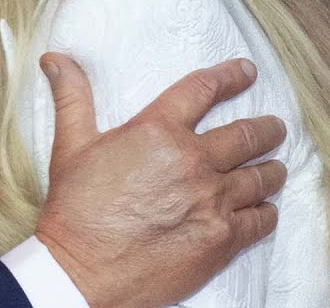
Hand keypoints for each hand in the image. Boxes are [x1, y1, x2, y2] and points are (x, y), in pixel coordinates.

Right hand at [34, 53, 287, 307]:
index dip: (230, 77)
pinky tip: (263, 208)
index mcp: (157, 132)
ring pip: (262, 177)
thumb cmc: (75, 208)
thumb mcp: (70, 146)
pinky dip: (266, 210)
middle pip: (248, 135)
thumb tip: (55, 58)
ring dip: (271, 169)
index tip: (246, 72)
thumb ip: (71, 97)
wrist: (83, 270)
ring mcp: (212, 201)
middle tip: (275, 128)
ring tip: (273, 168)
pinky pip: (262, 218)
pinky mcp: (223, 238)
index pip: (203, 91)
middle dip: (267, 129)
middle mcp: (193, 161)